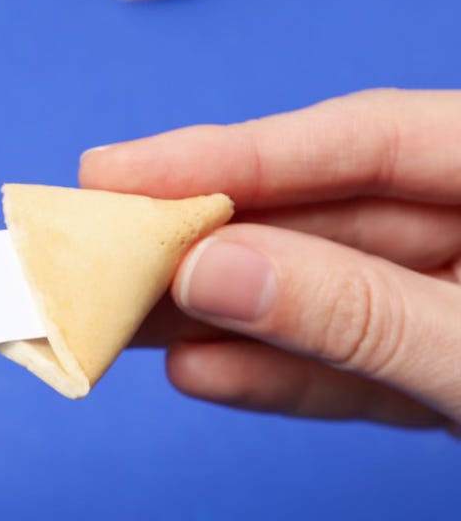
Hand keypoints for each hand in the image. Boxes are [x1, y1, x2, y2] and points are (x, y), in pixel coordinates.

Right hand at [81, 89, 460, 432]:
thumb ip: (356, 310)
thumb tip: (208, 271)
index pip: (364, 140)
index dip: (235, 153)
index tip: (116, 171)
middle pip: (324, 217)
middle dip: (207, 239)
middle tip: (95, 245)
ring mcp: (459, 303)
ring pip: (320, 294)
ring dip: (219, 313)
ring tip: (120, 317)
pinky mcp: (444, 379)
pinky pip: (349, 368)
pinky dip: (274, 374)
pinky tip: (198, 370)